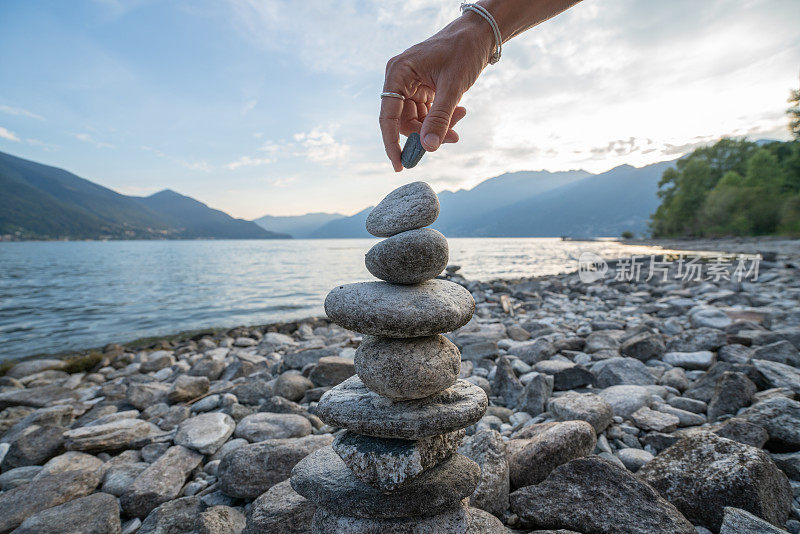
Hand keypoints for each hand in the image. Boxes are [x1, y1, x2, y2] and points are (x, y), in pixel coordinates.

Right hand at [379, 13, 494, 170]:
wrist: (480, 34)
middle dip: (426, 132)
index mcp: (398, 73)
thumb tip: (429, 148)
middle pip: (403, 121)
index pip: (388, 116)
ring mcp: (410, 84)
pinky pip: (426, 113)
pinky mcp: (422, 88)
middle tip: (452, 137)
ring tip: (461, 117)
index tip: (400, 165)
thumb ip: (439, 118)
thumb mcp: (453, 87)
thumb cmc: (464, 51)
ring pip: (417, 120)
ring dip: (437, 126)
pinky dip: (441, 118)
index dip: (392, 143)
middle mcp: (400, 79)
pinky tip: (458, 112)